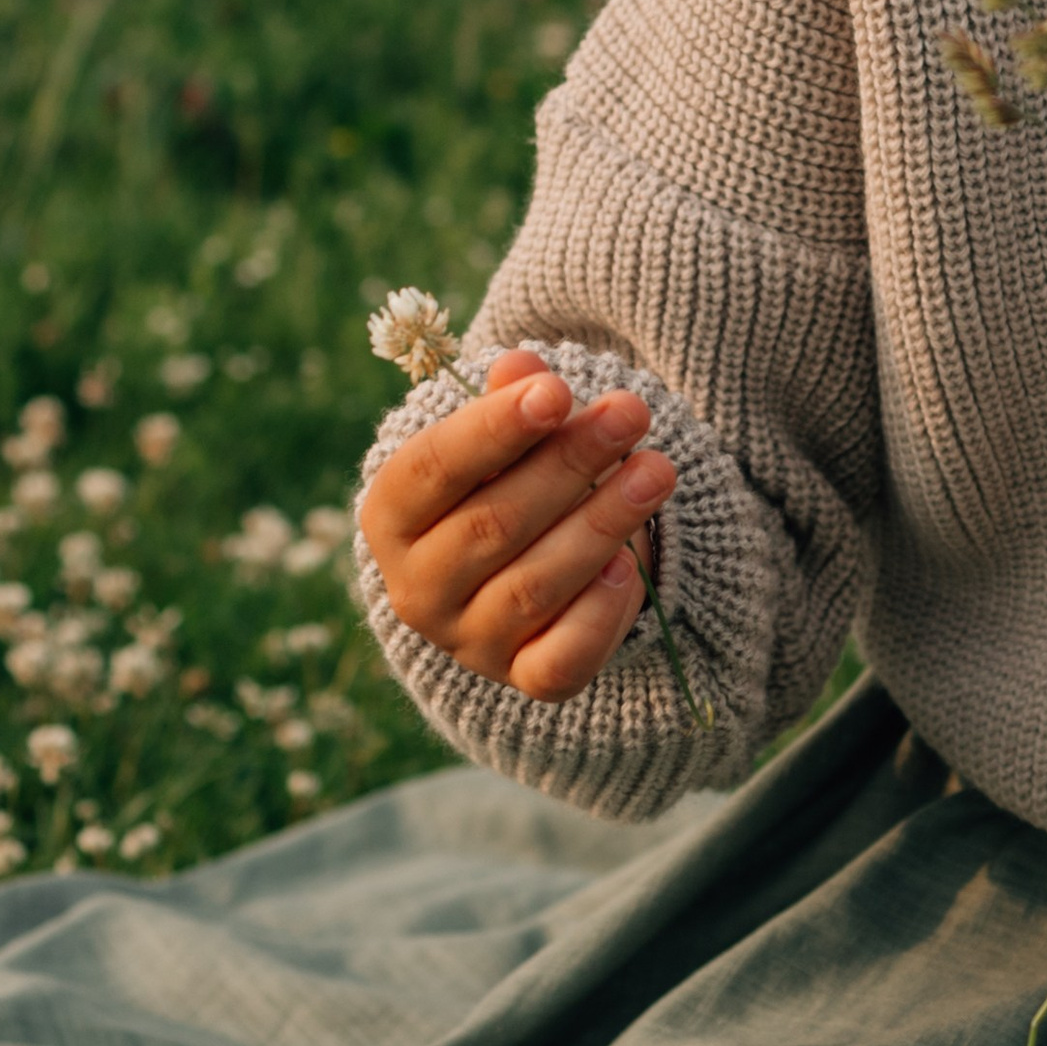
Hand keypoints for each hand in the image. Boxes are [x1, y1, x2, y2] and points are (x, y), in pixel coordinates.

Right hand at [358, 344, 675, 701]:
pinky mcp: (524, 679)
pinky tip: (630, 563)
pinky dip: (599, 612)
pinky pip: (561, 659)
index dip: (493, 428)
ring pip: (534, 585)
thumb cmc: (505, 482)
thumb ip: (510, 400)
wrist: (521, 572)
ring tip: (656, 471)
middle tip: (631, 413)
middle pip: (492, 523)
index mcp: (390, 517)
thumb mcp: (502, 436)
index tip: (557, 390)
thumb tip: (523, 366)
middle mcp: (416, 588)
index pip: (431, 468)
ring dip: (602, 522)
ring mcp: (469, 641)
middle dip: (569, 463)